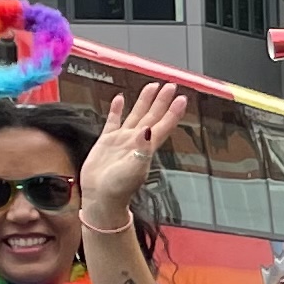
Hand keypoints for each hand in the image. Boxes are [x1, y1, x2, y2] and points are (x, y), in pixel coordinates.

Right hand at [82, 83, 180, 224]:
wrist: (101, 198)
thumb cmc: (119, 189)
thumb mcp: (134, 169)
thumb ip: (142, 149)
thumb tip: (149, 130)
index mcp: (147, 147)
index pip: (164, 125)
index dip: (173, 112)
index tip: (182, 98)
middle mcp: (137, 141)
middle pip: (153, 115)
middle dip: (162, 101)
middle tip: (170, 85)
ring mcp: (122, 140)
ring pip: (136, 115)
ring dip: (144, 101)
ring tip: (151, 86)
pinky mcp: (106, 141)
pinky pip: (113, 121)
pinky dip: (116, 109)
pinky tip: (119, 99)